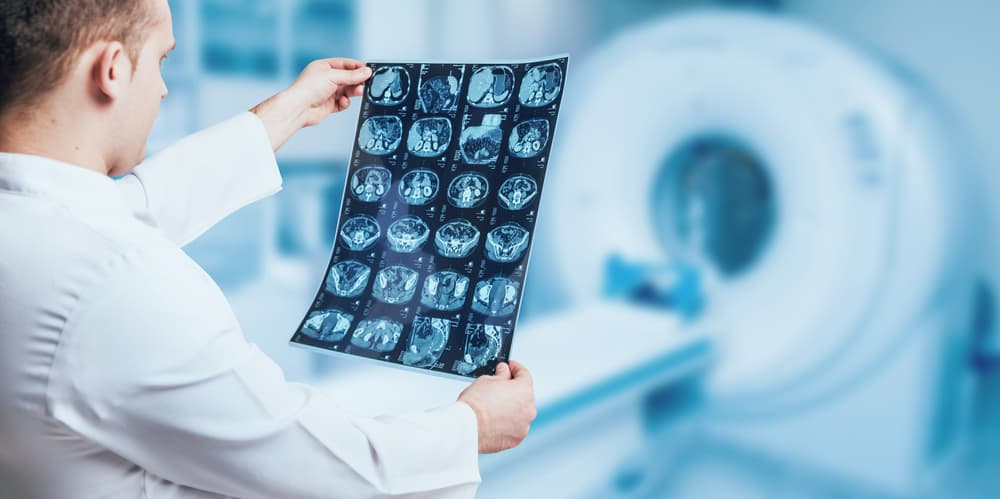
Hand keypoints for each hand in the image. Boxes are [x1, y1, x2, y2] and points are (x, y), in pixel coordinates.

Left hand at [250, 58, 371, 150]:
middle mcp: (325, 79)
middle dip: (356, 81)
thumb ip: (351, 75)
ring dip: (352, 91)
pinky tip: (342, 102)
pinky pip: (343, 103)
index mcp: (323, 67)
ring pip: (346, 90)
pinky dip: (345, 102)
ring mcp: (327, 92)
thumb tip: (366, 72)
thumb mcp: (333, 76)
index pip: (344, 64)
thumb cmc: (308, 89)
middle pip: (347, 78)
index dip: (357, 67)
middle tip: (365, 83)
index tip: (368, 70)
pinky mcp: (329, 105)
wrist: (299, 108)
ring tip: (357, 92)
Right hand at [458, 360, 536, 453]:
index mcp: (524, 391)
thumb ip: (501, 375)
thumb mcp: (487, 380)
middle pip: (524, 395)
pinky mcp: (516, 440)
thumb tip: (504, 371)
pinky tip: (495, 420)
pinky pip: (515, 428)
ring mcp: (524, 426)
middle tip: (499, 387)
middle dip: (513, 390)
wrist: (467, 427)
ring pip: (520, 413)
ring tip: (494, 407)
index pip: (524, 375)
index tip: (510, 367)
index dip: (516, 368)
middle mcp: (528, 409)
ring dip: (512, 409)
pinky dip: (508, 424)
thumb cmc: (475, 405)